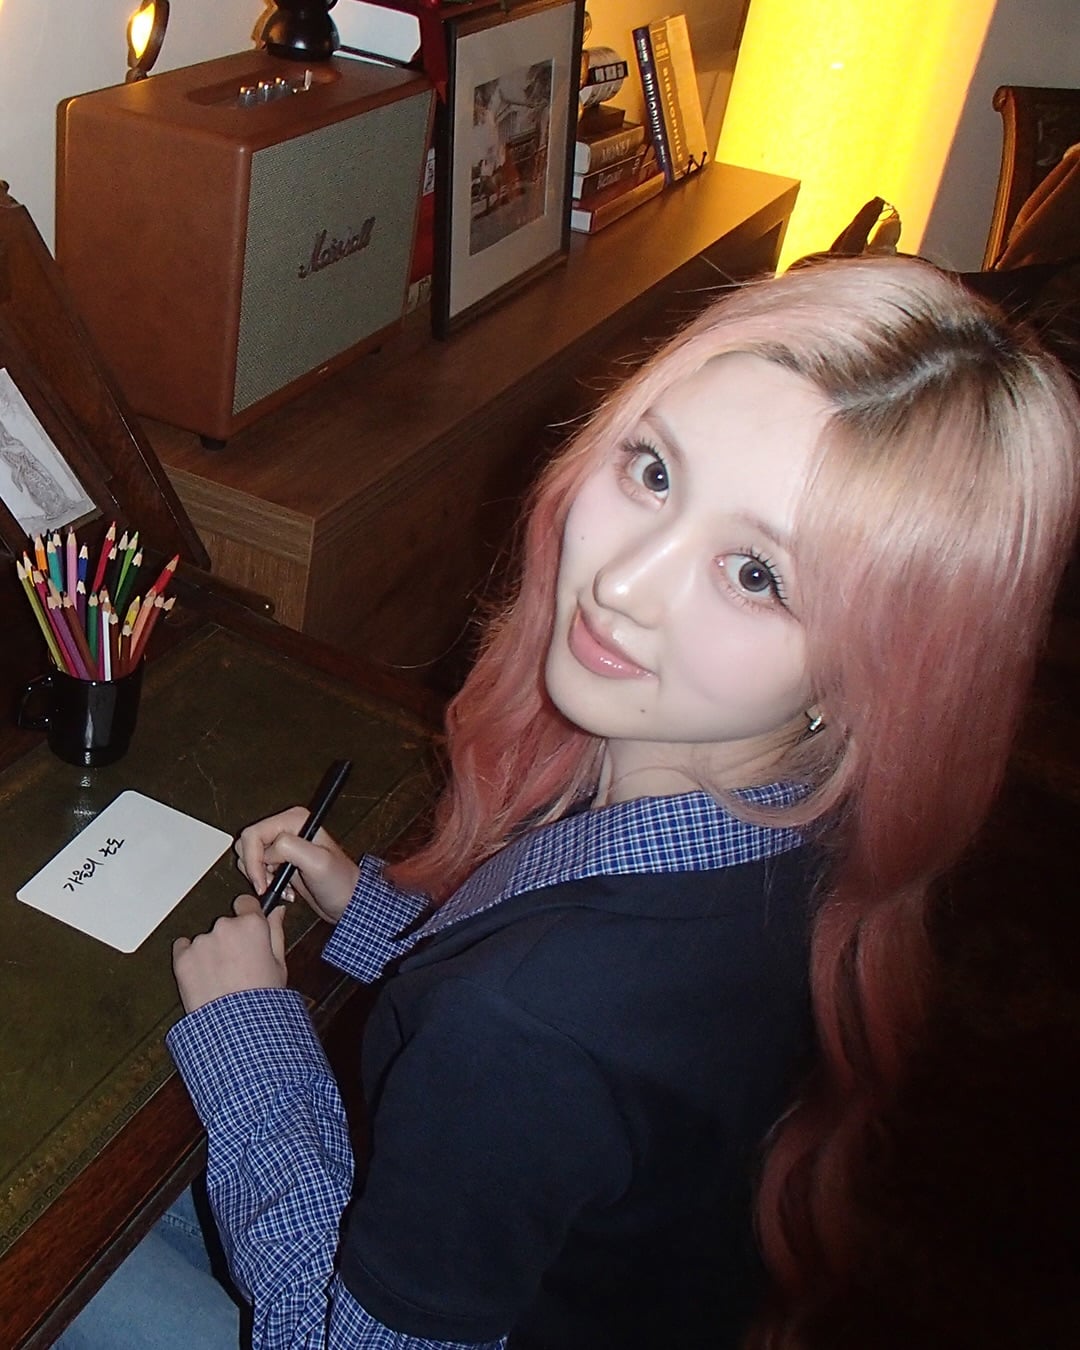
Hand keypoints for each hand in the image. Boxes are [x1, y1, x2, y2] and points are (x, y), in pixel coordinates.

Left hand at [172, 895, 286, 1013]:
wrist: (236, 1029)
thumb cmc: (262, 1000)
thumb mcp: (279, 964)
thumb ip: (276, 931)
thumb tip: (278, 911)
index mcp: (252, 925)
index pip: (246, 903)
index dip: (247, 916)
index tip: (247, 927)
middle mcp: (225, 927)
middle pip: (226, 924)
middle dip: (230, 940)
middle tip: (238, 965)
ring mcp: (201, 942)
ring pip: (206, 939)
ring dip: (211, 952)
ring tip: (222, 979)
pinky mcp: (182, 958)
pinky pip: (183, 948)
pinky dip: (191, 959)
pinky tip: (203, 977)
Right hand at [234, 806, 358, 924]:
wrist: (348, 901)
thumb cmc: (341, 882)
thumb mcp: (318, 863)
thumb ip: (290, 848)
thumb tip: (268, 850)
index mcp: (294, 820)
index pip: (253, 834)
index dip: (253, 860)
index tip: (262, 881)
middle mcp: (286, 828)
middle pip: (247, 844)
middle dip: (254, 868)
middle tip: (269, 884)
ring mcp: (283, 844)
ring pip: (249, 856)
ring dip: (259, 876)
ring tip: (280, 887)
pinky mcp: (281, 860)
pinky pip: (257, 868)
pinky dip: (263, 881)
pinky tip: (283, 889)